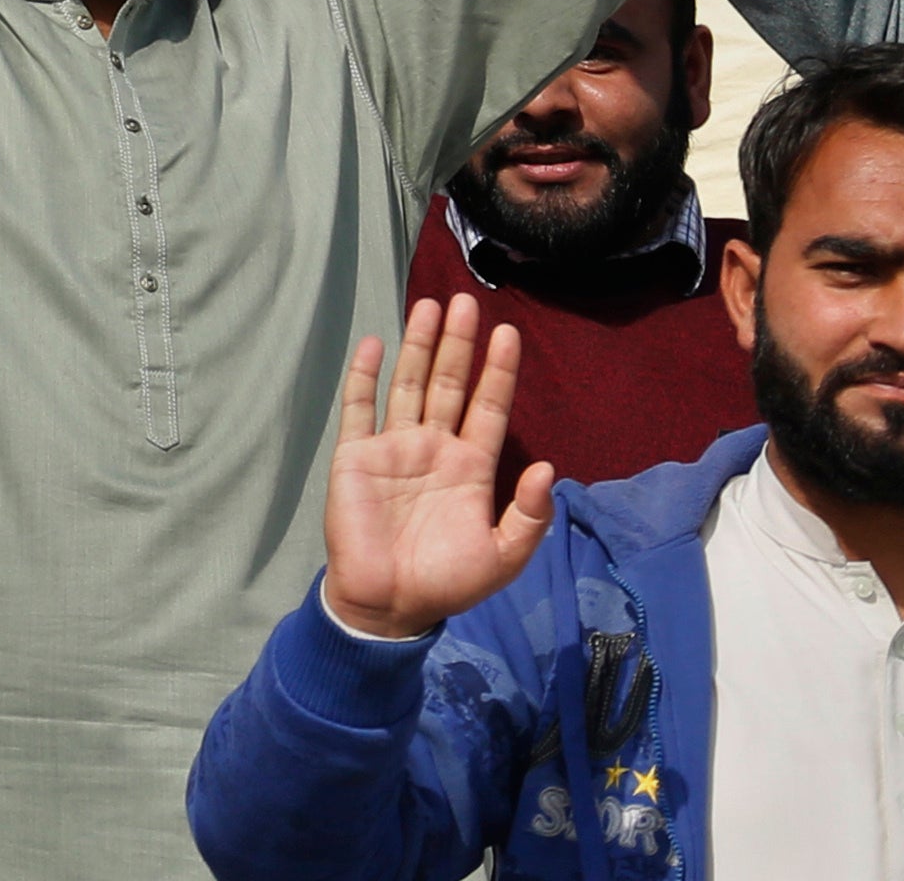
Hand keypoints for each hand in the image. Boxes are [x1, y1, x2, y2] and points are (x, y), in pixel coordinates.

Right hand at [318, 297, 552, 640]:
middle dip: (458, 344)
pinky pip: (359, 407)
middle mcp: (434, 446)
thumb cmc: (448, 581)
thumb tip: (547, 467)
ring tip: (428, 306)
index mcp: (470, 467)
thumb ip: (528, 515)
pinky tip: (375, 344)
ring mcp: (393, 447)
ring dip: (418, 346)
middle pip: (448, 383)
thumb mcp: (503, 556)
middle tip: (466, 301)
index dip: (499, 372)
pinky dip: (365, 375)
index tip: (508, 333)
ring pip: (408, 385)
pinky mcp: (356, 455)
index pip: (488, 407)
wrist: (389, 603)